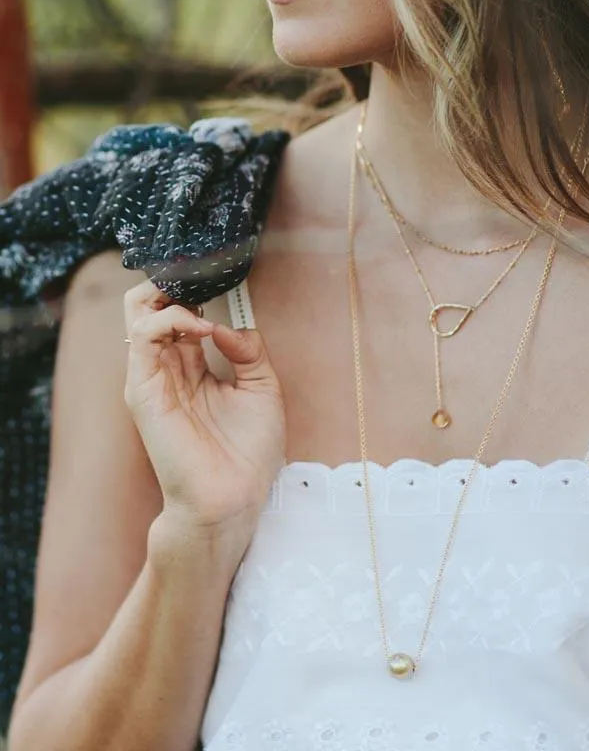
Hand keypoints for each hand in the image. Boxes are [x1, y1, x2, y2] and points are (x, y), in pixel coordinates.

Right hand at [123, 279, 285, 541]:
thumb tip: (226, 325)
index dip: (195, 290)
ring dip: (173, 296)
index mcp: (192, 369)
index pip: (179, 314)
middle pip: (150, 305)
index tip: (222, 278)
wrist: (233, 498)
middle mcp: (168, 369)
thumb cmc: (248, 452)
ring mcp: (152, 377)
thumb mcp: (262, 388)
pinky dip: (171, 319)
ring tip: (204, 312)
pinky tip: (202, 329)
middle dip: (174, 282)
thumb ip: (247, 349)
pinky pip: (143, 335)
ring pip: (138, 311)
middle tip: (202, 281)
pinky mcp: (143, 389)